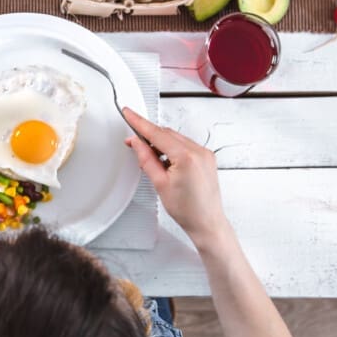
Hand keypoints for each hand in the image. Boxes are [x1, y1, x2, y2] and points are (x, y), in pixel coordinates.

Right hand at [122, 107, 230, 248]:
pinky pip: (185, 145)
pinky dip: (172, 148)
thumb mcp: (160, 183)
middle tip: (133, 143)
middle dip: (149, 136)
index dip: (139, 123)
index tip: (129, 113)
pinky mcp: (207, 158)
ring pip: (176, 138)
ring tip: (151, 160)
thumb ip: (146, 159)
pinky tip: (165, 160)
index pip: (157, 133)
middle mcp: (198, 151)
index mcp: (186, 156)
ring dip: (161, 143)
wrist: (207, 222)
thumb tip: (136, 142)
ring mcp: (205, 153)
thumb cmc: (187, 209)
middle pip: (167, 133)